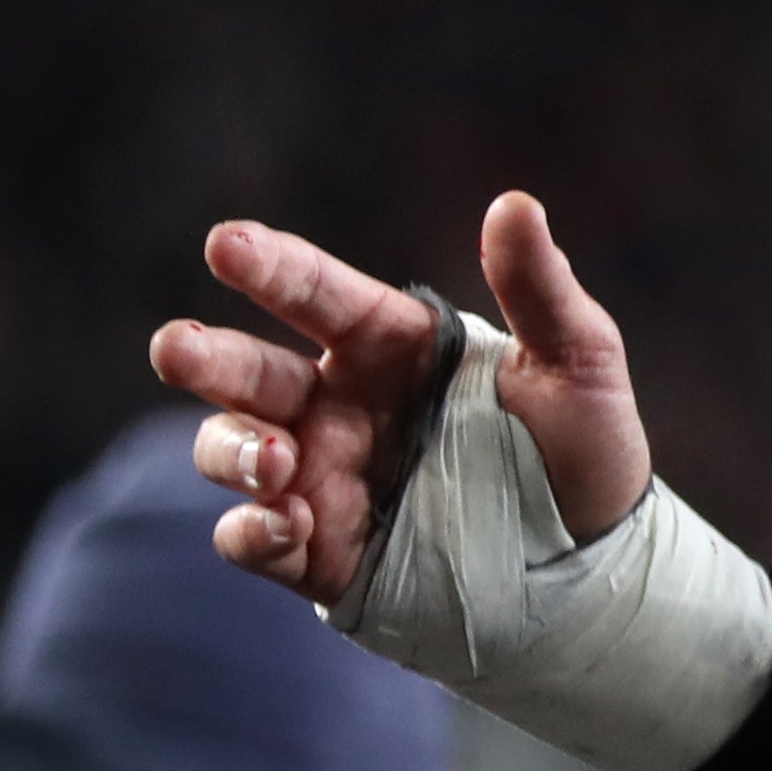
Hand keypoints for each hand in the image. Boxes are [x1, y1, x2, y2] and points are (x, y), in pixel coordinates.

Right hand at [148, 193, 652, 604]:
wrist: (594, 566)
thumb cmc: (584, 452)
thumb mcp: (579, 367)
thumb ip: (540, 291)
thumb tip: (516, 204)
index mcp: (391, 347)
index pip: (315, 294)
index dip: (269, 268)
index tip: (227, 244)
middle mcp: (340, 405)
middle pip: (246, 371)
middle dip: (204, 356)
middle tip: (177, 346)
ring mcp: (323, 477)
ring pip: (232, 450)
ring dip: (232, 449)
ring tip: (276, 459)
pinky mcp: (322, 551)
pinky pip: (253, 539)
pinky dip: (253, 531)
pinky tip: (285, 523)